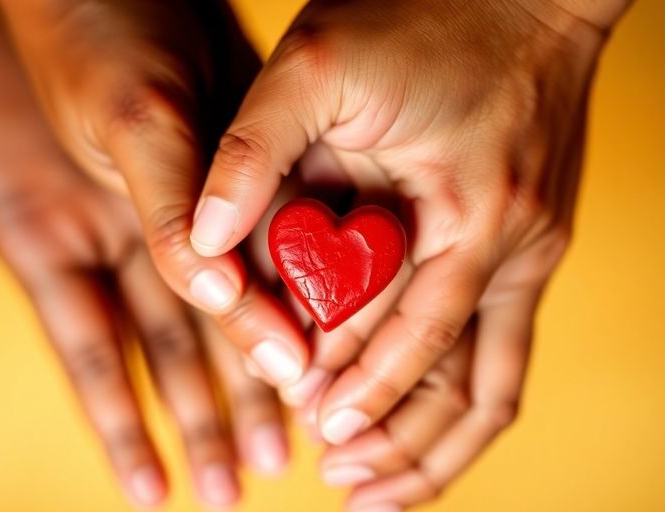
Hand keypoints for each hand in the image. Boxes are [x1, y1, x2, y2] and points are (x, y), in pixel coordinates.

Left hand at [0, 1, 287, 506]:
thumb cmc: (105, 31)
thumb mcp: (146, 111)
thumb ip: (185, 198)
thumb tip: (225, 289)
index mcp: (220, 191)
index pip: (273, 285)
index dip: (296, 349)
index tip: (328, 409)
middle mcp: (171, 223)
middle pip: (222, 331)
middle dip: (252, 404)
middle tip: (284, 472)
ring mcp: (110, 237)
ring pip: (159, 349)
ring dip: (195, 418)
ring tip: (230, 485)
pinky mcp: (39, 242)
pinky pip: (77, 339)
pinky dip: (105, 405)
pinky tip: (136, 460)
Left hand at [192, 0, 629, 507]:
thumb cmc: (425, 12)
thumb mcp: (321, 62)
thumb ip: (255, 150)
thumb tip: (199, 240)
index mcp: (472, 213)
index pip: (409, 334)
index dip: (356, 386)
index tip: (311, 426)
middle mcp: (515, 247)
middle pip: (469, 388)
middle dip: (406, 445)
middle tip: (347, 485)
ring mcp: (531, 249)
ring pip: (495, 381)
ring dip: (437, 438)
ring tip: (381, 483)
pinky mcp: (526, 240)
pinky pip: (497, 341)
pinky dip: (452, 386)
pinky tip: (416, 405)